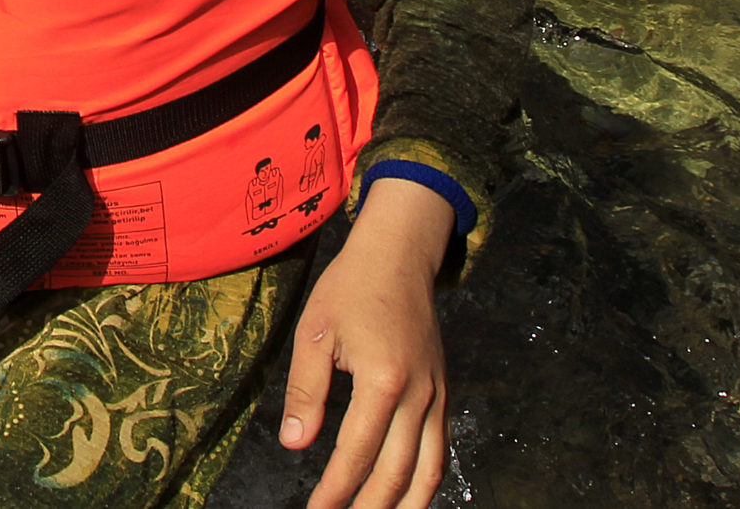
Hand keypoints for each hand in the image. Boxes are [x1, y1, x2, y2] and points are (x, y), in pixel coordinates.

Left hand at [281, 178, 457, 508]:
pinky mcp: (443, 393)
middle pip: (397, 472)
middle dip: (370, 507)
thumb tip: (296, 445)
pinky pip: (440, 450)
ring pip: (429, 470)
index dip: (336, 490)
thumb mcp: (314, 333)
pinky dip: (426, 481)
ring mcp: (437, 396)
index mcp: (383, 379)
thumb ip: (307, 392)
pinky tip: (407, 496)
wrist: (399, 256)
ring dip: (405, 505)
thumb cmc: (351, 288)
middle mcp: (419, 394)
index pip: (357, 452)